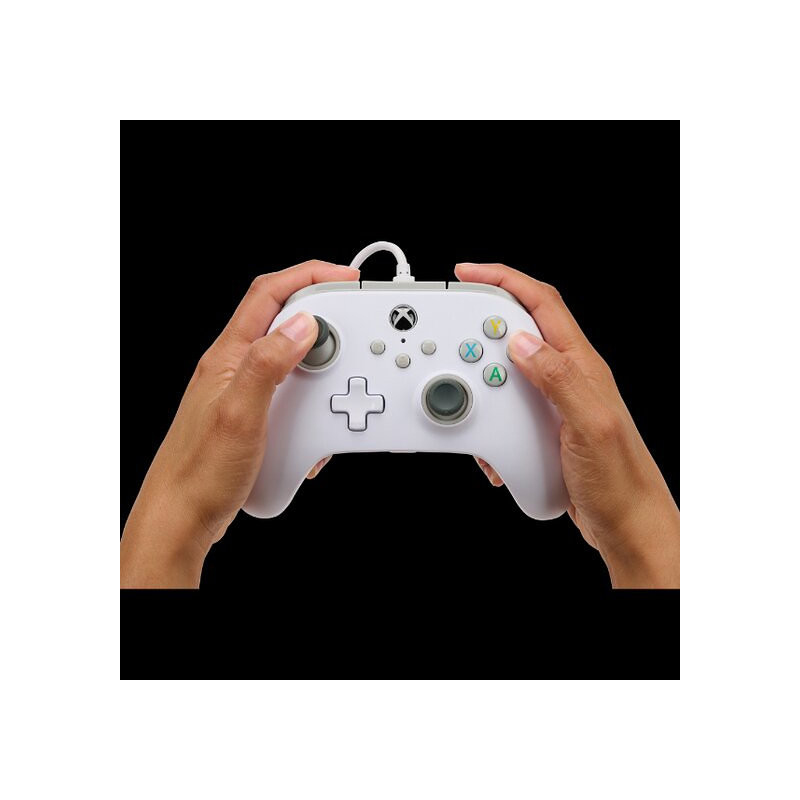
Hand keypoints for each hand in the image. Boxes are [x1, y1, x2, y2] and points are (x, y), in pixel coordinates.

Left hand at [120, 260, 358, 587]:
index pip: (269, 293)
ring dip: (322, 373)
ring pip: (294, 362)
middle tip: (354, 338)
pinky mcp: (254, 416)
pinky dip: (313, 407)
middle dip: (326, 325)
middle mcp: (235, 368)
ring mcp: (244, 392)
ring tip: (336, 393)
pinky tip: (315, 430)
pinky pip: (292, 396)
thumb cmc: (200, 474)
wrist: (182, 519)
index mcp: (228, 357)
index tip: (347, 279)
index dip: (310, 275)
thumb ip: (269, 364)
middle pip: (286, 322)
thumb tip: (302, 326)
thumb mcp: (240, 415)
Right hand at [456, 263, 678, 587]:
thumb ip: (558, 379)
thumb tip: (524, 342)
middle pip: (518, 331)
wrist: (625, 524)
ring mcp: (555, 402)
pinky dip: (489, 422)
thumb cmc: (618, 479)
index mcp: (581, 366)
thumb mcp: (590, 424)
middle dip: (481, 329)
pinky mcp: (544, 427)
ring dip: (482, 383)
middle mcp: (568, 377)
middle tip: (452, 339)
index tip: (468, 273)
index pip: (542, 304)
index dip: (504, 280)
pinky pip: (507, 410)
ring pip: (507, 373)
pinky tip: (490, 446)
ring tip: (467, 400)